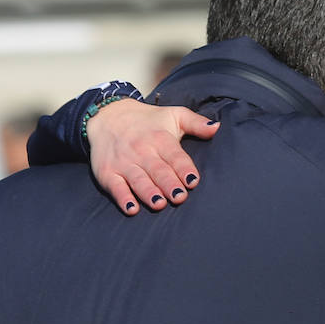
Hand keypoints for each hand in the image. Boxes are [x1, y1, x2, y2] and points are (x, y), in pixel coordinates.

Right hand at [87, 98, 218, 215]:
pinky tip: (132, 209)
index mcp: (160, 138)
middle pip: (157, 170)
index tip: (193, 181)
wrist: (108, 115)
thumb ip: (196, 123)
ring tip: (159, 204)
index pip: (175, 156)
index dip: (184, 168)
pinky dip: (123, 198)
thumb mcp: (173, 114)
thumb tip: (217, 128)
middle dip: (168, 184)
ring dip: (148, 192)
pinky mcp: (108, 172)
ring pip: (138, 180)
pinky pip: (115, 187)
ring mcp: (124, 162)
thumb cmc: (147, 121)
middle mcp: (142, 150)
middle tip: (179, 196)